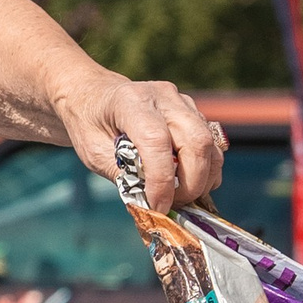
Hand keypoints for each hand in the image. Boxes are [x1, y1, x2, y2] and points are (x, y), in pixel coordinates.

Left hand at [57, 72, 223, 215]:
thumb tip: (151, 203)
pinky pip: (212, 143)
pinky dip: (207, 169)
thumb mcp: (93, 153)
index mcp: (131, 102)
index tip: (158, 207)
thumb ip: (122, 174)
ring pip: (210, 143)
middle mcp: (162, 97)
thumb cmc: (90, 124)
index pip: (156, 141)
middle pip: (196, 141)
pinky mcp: (193, 112)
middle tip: (174, 204)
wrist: (95, 95)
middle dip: (192, 182)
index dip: (162, 180)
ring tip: (182, 197)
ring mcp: (182, 102)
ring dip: (203, 178)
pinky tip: (189, 183)